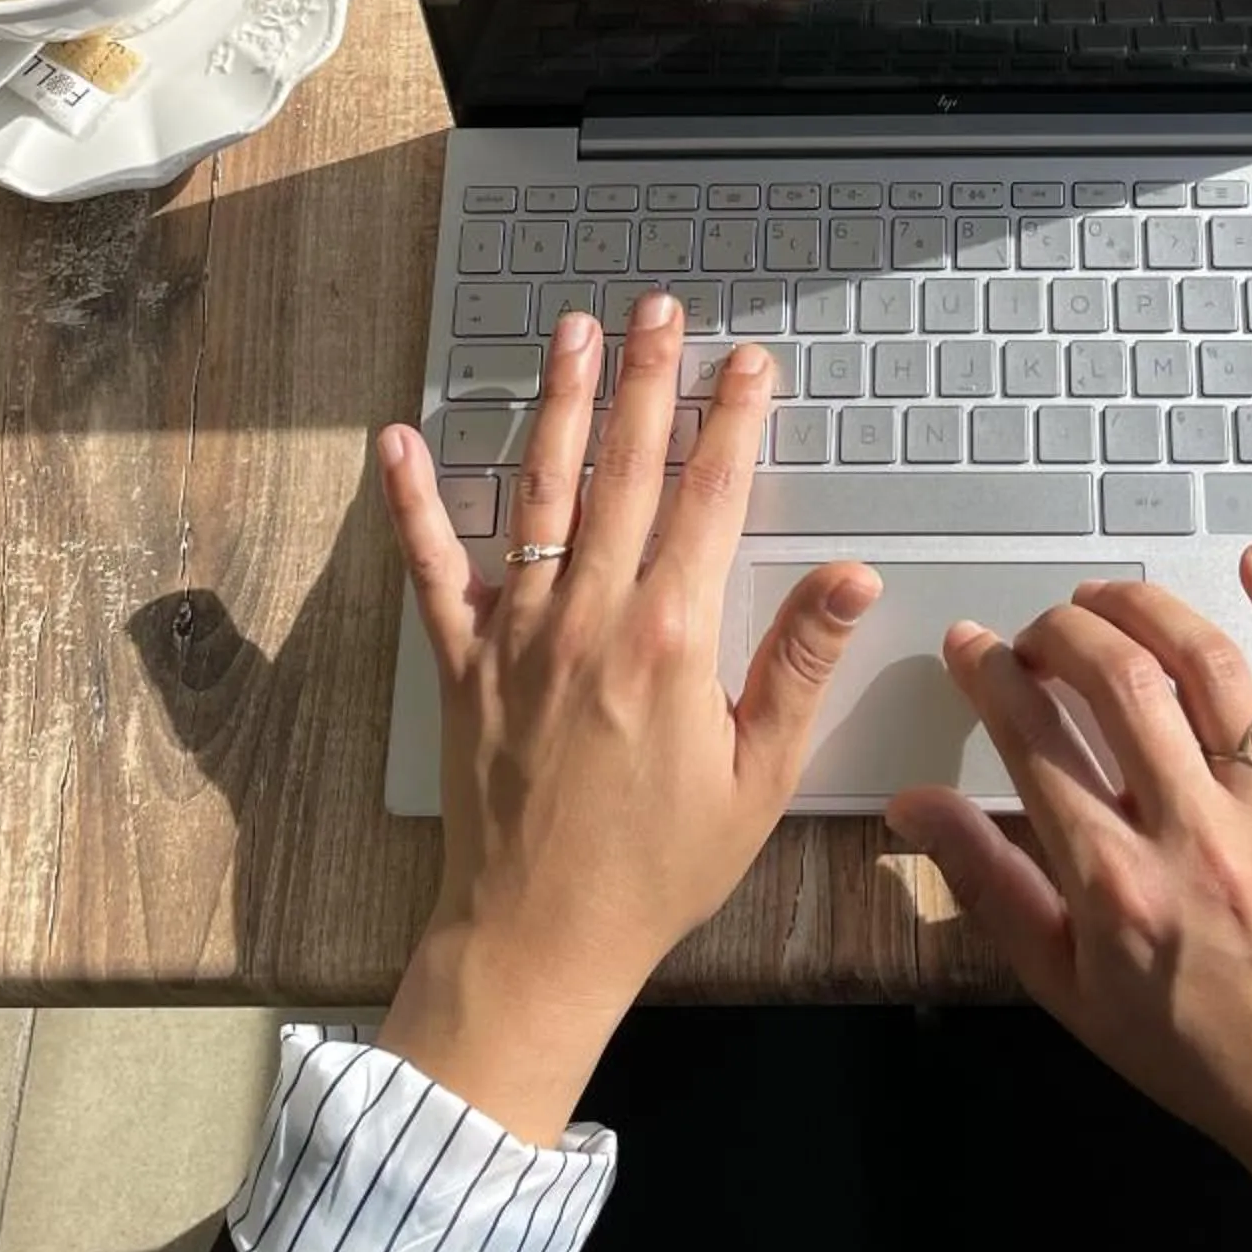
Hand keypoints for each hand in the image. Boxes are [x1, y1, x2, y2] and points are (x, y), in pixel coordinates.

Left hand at [374, 302, 879, 1142]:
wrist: (538, 940)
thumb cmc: (656, 870)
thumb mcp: (758, 774)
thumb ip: (800, 662)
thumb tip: (851, 576)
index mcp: (670, 639)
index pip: (711, 496)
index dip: (734, 419)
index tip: (750, 364)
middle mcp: (590, 617)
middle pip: (625, 468)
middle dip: (646, 380)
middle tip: (659, 312)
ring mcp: (517, 633)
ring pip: (539, 491)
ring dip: (556, 405)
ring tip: (569, 334)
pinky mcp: (462, 663)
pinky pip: (432, 567)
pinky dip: (414, 502)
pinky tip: (400, 442)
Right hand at [887, 548, 1251, 1251]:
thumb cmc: (1190, 1049)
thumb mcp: (1065, 989)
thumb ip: (987, 887)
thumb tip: (913, 808)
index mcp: (1117, 886)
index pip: (1033, 742)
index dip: (988, 676)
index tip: (967, 648)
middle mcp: (1195, 832)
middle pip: (1118, 682)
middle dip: (1060, 634)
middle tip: (1035, 634)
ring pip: (1206, 666)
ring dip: (1146, 609)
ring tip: (1104, 600)